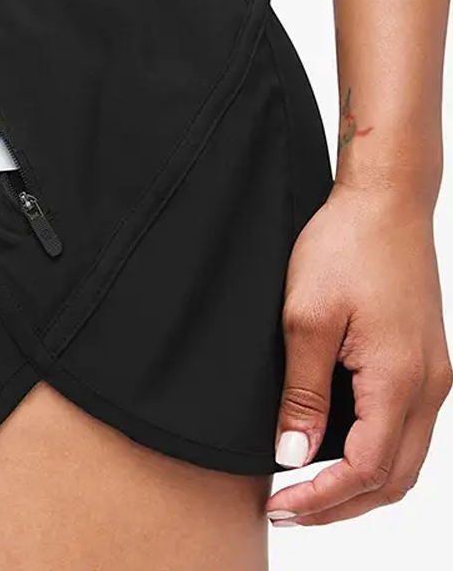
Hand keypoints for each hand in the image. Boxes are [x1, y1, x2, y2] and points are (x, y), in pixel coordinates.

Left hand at [266, 181, 450, 525]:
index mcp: (400, 380)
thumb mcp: (306, 318)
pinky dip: (372, 450)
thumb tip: (293, 456)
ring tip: (304, 485)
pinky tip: (334, 444)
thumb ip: (302, 392)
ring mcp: (433, 375)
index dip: (321, 498)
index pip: (366, 471)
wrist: (384, 203)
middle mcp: (429, 387)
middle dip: (341, 504)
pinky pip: (406, 427)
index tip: (279, 506)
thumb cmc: (344, 248)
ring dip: (358, 482)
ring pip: (404, 458)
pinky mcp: (425, 361)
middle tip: (287, 508)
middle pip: (393, 478)